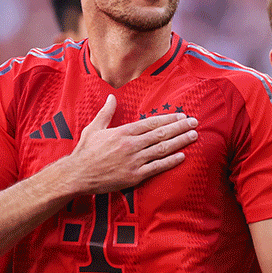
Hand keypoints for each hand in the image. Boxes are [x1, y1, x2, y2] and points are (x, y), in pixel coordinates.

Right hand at [64, 95, 197, 194]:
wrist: (77, 175)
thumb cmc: (84, 152)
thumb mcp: (94, 128)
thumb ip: (106, 112)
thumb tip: (111, 97)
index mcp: (123, 132)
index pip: (151, 122)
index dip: (168, 118)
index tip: (181, 115)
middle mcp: (131, 145)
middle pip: (161, 133)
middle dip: (180, 127)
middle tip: (194, 123)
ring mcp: (134, 161)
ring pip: (162, 149)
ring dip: (180, 142)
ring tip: (193, 136)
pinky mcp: (134, 176)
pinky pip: (157, 168)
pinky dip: (170, 161)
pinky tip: (182, 156)